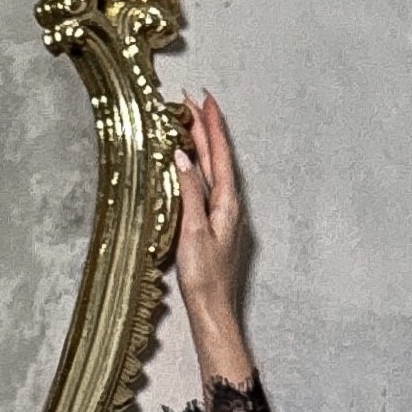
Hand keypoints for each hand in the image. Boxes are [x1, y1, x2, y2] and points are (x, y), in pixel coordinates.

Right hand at [174, 89, 254, 390]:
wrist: (214, 312)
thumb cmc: (205, 278)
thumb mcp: (194, 230)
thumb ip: (189, 191)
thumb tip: (182, 156)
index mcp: (228, 204)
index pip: (220, 155)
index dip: (212, 126)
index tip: (204, 99)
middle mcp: (229, 208)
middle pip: (217, 159)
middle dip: (204, 130)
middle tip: (189, 103)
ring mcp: (223, 218)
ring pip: (212, 172)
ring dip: (201, 147)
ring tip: (187, 124)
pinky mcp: (214, 228)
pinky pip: (206, 187)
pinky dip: (197, 169)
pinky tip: (189, 167)